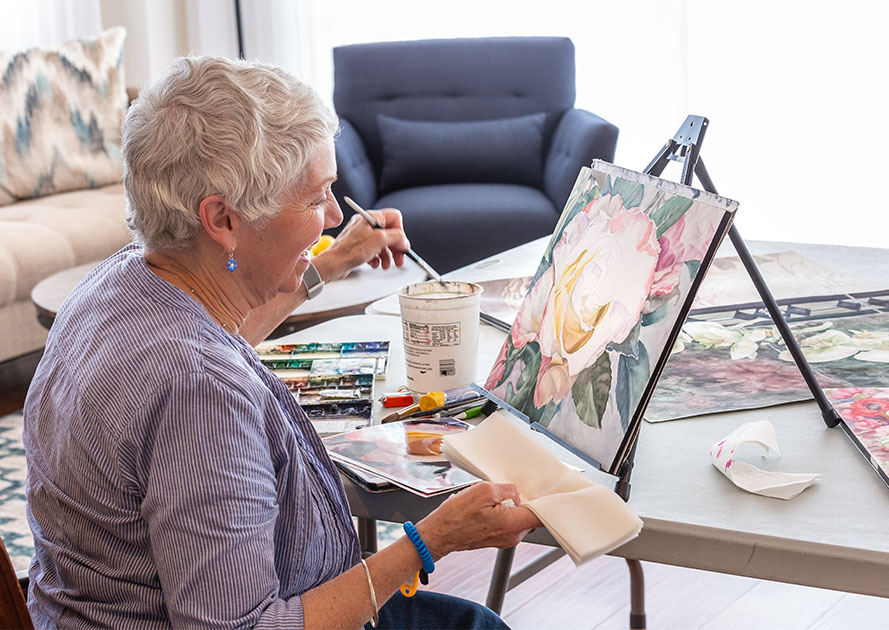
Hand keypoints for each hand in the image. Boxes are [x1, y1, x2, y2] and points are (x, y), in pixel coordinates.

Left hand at [314, 207, 409, 280]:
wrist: (334, 263)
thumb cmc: (351, 250)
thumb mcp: (379, 240)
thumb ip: (396, 237)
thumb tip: (405, 241)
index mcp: (371, 217)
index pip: (394, 218)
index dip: (400, 232)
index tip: (401, 245)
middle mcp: (366, 223)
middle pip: (390, 232)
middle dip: (396, 247)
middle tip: (399, 259)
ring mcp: (362, 234)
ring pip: (383, 243)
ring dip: (387, 255)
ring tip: (386, 265)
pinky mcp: (358, 245)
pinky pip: (374, 250)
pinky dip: (377, 258)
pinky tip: (375, 264)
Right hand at [414, 482, 542, 560]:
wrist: (438, 535)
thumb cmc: (456, 517)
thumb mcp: (482, 491)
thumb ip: (506, 489)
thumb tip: (515, 492)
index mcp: (512, 524)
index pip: (543, 515)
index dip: (551, 503)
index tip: (557, 494)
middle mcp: (512, 535)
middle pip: (529, 513)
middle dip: (524, 499)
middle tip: (511, 487)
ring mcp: (504, 538)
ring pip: (517, 516)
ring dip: (510, 504)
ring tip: (492, 496)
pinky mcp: (495, 537)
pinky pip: (506, 520)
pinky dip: (502, 510)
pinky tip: (487, 504)